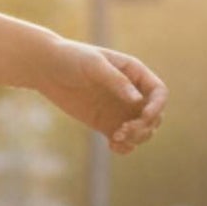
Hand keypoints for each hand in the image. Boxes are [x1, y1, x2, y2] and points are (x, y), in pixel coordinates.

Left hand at [35, 34, 167, 153]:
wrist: (46, 68)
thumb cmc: (71, 58)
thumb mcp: (95, 65)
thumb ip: (117, 81)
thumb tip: (138, 101)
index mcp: (135, 73)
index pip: (159, 93)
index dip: (157, 107)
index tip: (144, 116)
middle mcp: (131, 93)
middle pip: (154, 117)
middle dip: (144, 127)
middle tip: (123, 131)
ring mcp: (119, 110)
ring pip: (142, 131)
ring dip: (135, 139)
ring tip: (116, 139)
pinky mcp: (105, 124)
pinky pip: (124, 140)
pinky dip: (124, 147)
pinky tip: (113, 146)